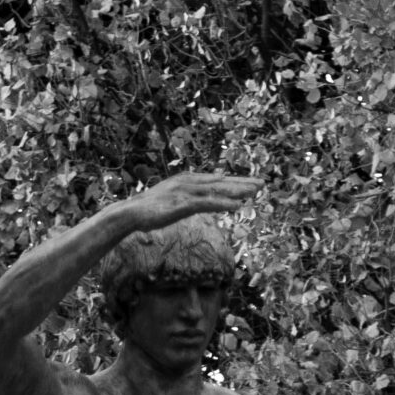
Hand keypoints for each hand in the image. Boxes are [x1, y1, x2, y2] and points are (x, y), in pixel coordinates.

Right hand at [127, 171, 258, 233]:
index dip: (236, 182)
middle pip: (222, 182)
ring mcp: (187, 192)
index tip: (252, 184)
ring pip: (218, 190)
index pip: (217, 181)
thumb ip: (187, 200)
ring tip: (256, 192)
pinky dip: (223, 203)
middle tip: (263, 184)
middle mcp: (190, 183)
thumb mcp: (173, 202)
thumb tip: (198, 202)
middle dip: (243, 182)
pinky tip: (236, 206)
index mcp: (188, 182)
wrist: (131, 214)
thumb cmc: (150, 211)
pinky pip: (207, 204)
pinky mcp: (183, 204)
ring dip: (238, 191)